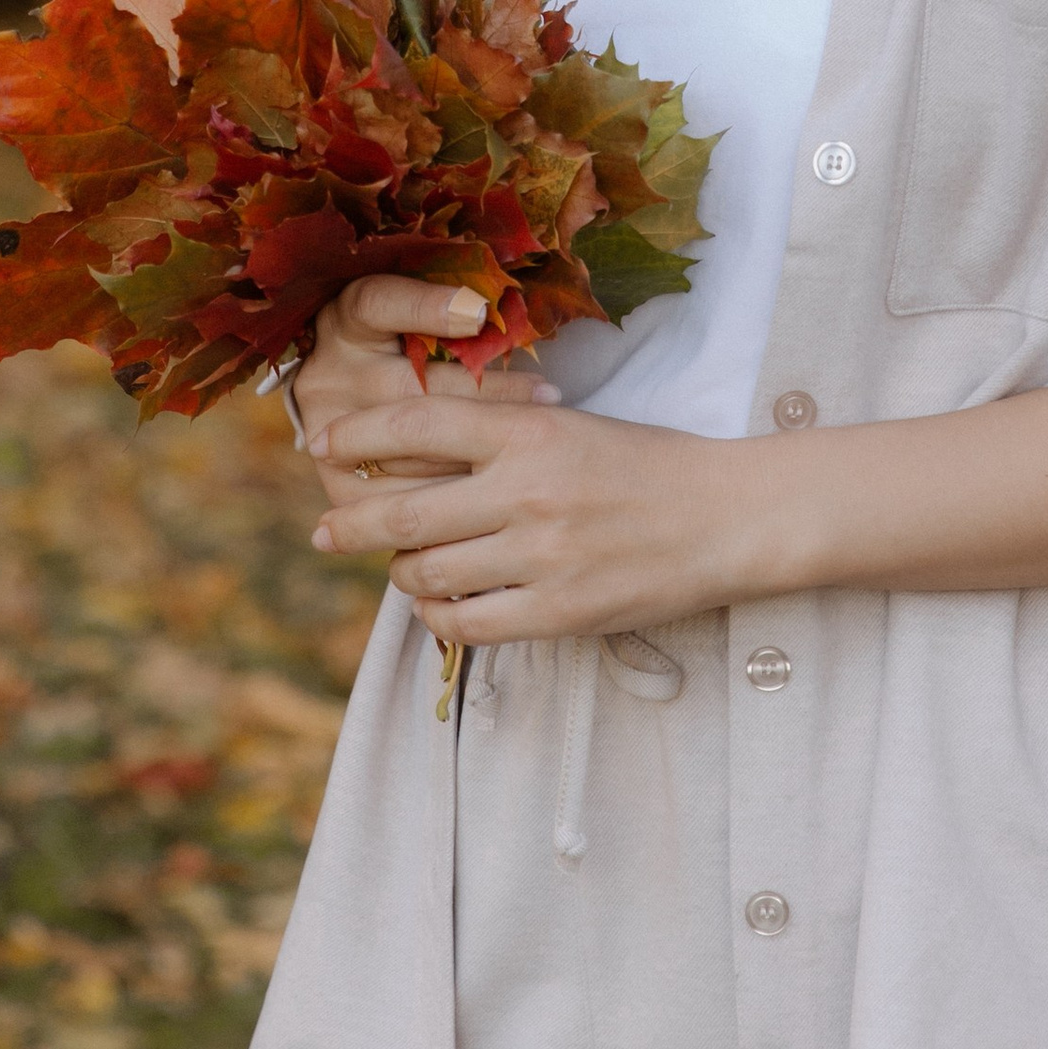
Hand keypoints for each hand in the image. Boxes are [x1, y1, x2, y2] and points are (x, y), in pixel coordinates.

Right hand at [295, 274, 547, 490]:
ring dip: (475, 450)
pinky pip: (399, 500)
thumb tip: (492, 309)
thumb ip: (445, 307)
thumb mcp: (411, 314)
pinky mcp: (337, 486)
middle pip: (407, 385)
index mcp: (345, 320)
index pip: (378, 303)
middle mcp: (330, 374)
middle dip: (483, 392)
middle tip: (547, 393)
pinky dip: (449, 501)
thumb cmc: (401, 349)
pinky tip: (496, 495)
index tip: (480, 311)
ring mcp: (328, 434)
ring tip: (534, 445)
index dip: (426, 307)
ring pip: (406, 448)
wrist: (345, 406)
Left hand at [307, 367, 736, 644]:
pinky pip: (466, 625)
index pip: (415, 423)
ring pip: (426, 573)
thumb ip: (497, 438)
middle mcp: (526, 491)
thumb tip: (411, 456)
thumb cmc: (646, 464)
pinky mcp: (557, 613)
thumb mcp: (569, 426)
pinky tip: (441, 608)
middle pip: (402, 510)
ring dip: (402, 573)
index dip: (357, 434)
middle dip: (348, 524)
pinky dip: (439, 619)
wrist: (726, 517)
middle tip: (322, 531)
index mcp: (529, 430)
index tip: (324, 444)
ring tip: (405, 568)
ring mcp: (540, 556)